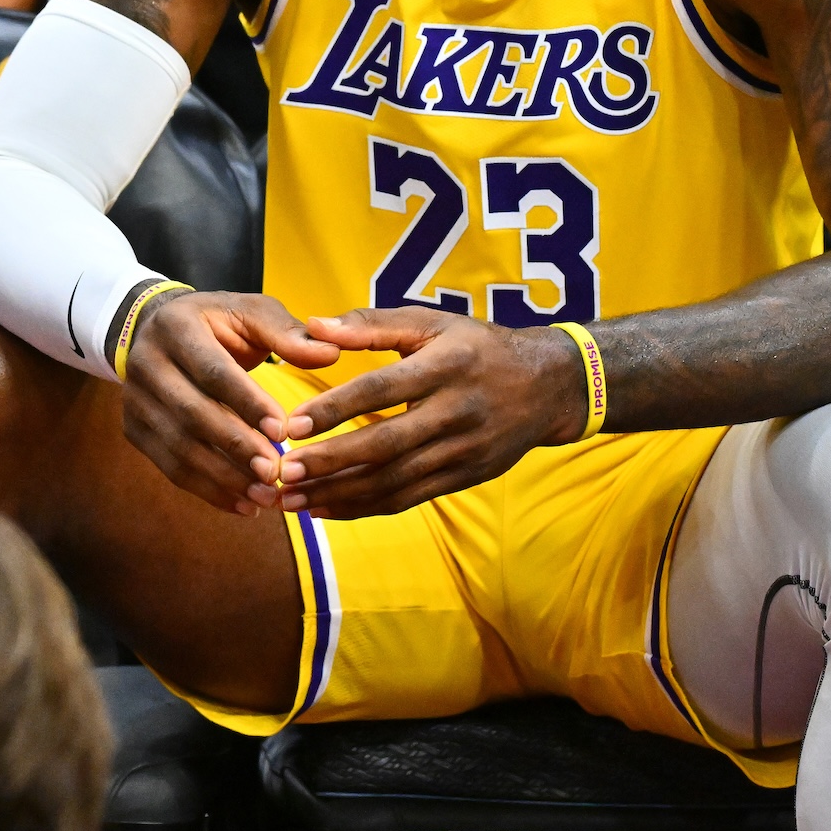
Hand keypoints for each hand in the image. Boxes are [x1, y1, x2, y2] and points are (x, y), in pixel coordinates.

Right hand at [117, 290, 341, 515]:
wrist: (158, 330)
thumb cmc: (218, 324)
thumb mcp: (251, 314)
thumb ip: (288, 334)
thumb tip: (330, 354)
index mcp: (175, 326)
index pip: (212, 371)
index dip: (247, 403)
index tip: (283, 431)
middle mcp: (144, 362)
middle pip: (191, 413)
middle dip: (236, 447)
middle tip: (276, 473)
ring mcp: (134, 399)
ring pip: (178, 447)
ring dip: (224, 478)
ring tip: (266, 497)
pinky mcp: (133, 429)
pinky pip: (170, 467)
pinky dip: (207, 491)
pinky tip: (243, 505)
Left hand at [266, 308, 583, 518]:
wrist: (548, 386)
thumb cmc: (477, 346)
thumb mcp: (431, 321)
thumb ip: (371, 324)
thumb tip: (314, 326)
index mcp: (445, 366)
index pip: (381, 390)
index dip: (335, 409)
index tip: (291, 425)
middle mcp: (456, 412)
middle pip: (386, 445)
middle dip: (331, 463)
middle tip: (283, 472)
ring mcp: (464, 451)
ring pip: (396, 480)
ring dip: (341, 494)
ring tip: (292, 500)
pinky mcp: (466, 478)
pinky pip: (410, 498)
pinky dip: (366, 508)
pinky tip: (327, 509)